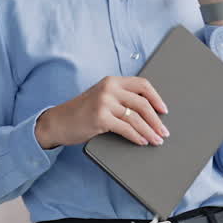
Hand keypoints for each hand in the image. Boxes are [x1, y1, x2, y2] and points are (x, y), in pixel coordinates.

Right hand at [35, 76, 169, 148]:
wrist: (57, 122)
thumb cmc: (81, 112)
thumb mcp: (101, 98)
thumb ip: (120, 99)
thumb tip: (148, 113)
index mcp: (111, 81)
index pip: (142, 85)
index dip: (156, 98)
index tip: (164, 110)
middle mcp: (108, 88)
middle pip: (142, 104)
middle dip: (156, 120)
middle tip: (164, 131)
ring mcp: (104, 102)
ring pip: (135, 118)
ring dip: (149, 131)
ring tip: (156, 140)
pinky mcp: (100, 117)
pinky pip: (125, 128)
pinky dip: (136, 136)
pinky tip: (142, 141)